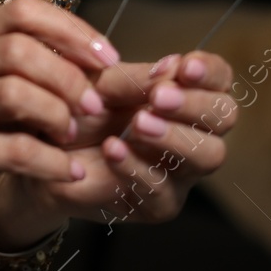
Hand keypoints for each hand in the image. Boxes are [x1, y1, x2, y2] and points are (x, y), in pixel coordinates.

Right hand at [0, 0, 120, 262]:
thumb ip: (36, 66)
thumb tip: (100, 58)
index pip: (22, 11)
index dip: (70, 29)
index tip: (108, 58)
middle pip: (18, 49)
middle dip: (67, 77)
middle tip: (94, 105)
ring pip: (13, 93)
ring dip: (57, 114)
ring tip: (72, 136)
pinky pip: (15, 150)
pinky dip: (53, 162)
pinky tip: (70, 171)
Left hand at [0, 50, 237, 247]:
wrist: (45, 151)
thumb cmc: (80, 110)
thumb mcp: (100, 83)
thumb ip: (135, 78)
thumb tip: (170, 68)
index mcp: (185, 94)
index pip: (219, 79)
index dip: (208, 71)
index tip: (182, 66)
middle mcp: (194, 133)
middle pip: (225, 116)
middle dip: (194, 103)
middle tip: (158, 97)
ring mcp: (181, 171)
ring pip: (208, 156)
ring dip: (174, 136)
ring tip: (138, 124)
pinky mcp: (159, 204)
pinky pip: (162, 189)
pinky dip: (137, 166)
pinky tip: (113, 148)